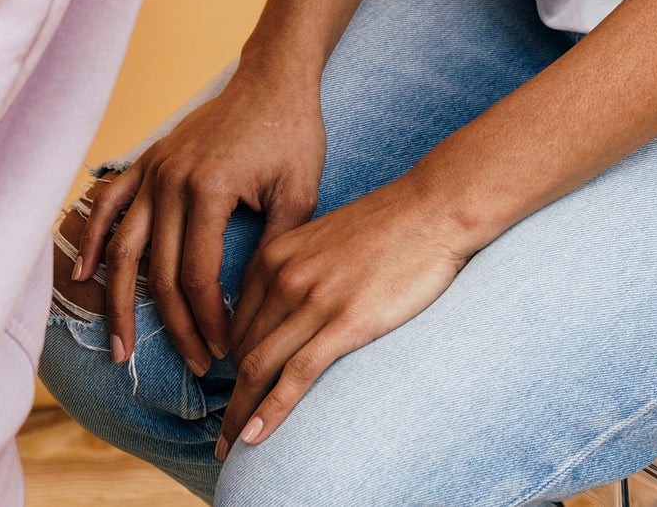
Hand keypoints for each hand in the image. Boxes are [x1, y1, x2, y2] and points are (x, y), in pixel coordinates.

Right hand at [71, 64, 327, 371]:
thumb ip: (271, 250)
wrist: (274, 79)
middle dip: (176, 326)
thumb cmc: (292, 134)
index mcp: (210, 189)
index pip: (199, 276)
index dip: (209, 321)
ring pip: (126, 248)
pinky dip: (94, 238)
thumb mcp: (299, 195)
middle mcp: (172, 180)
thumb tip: (252, 309)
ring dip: (120, 301)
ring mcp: (154, 168)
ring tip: (119, 346)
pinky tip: (84, 274)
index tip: (224, 349)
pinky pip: (110, 203)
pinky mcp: (148, 159)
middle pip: (162, 273)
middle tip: (194, 365)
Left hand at [215, 178, 469, 458]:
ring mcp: (314, 299)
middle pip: (242, 350)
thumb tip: (286, 313)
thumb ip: (297, 270)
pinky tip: (256, 437)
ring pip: (259, 367)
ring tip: (231, 447)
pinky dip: (270, 411)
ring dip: (240, 413)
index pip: (237, 323)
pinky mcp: (346, 322)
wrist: (433, 209)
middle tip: (223, 433)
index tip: (231, 391)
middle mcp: (285, 276)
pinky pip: (296, 375)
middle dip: (230, 396)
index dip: (228, 363)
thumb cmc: (388, 224)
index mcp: (276, 254)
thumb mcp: (324, 238)